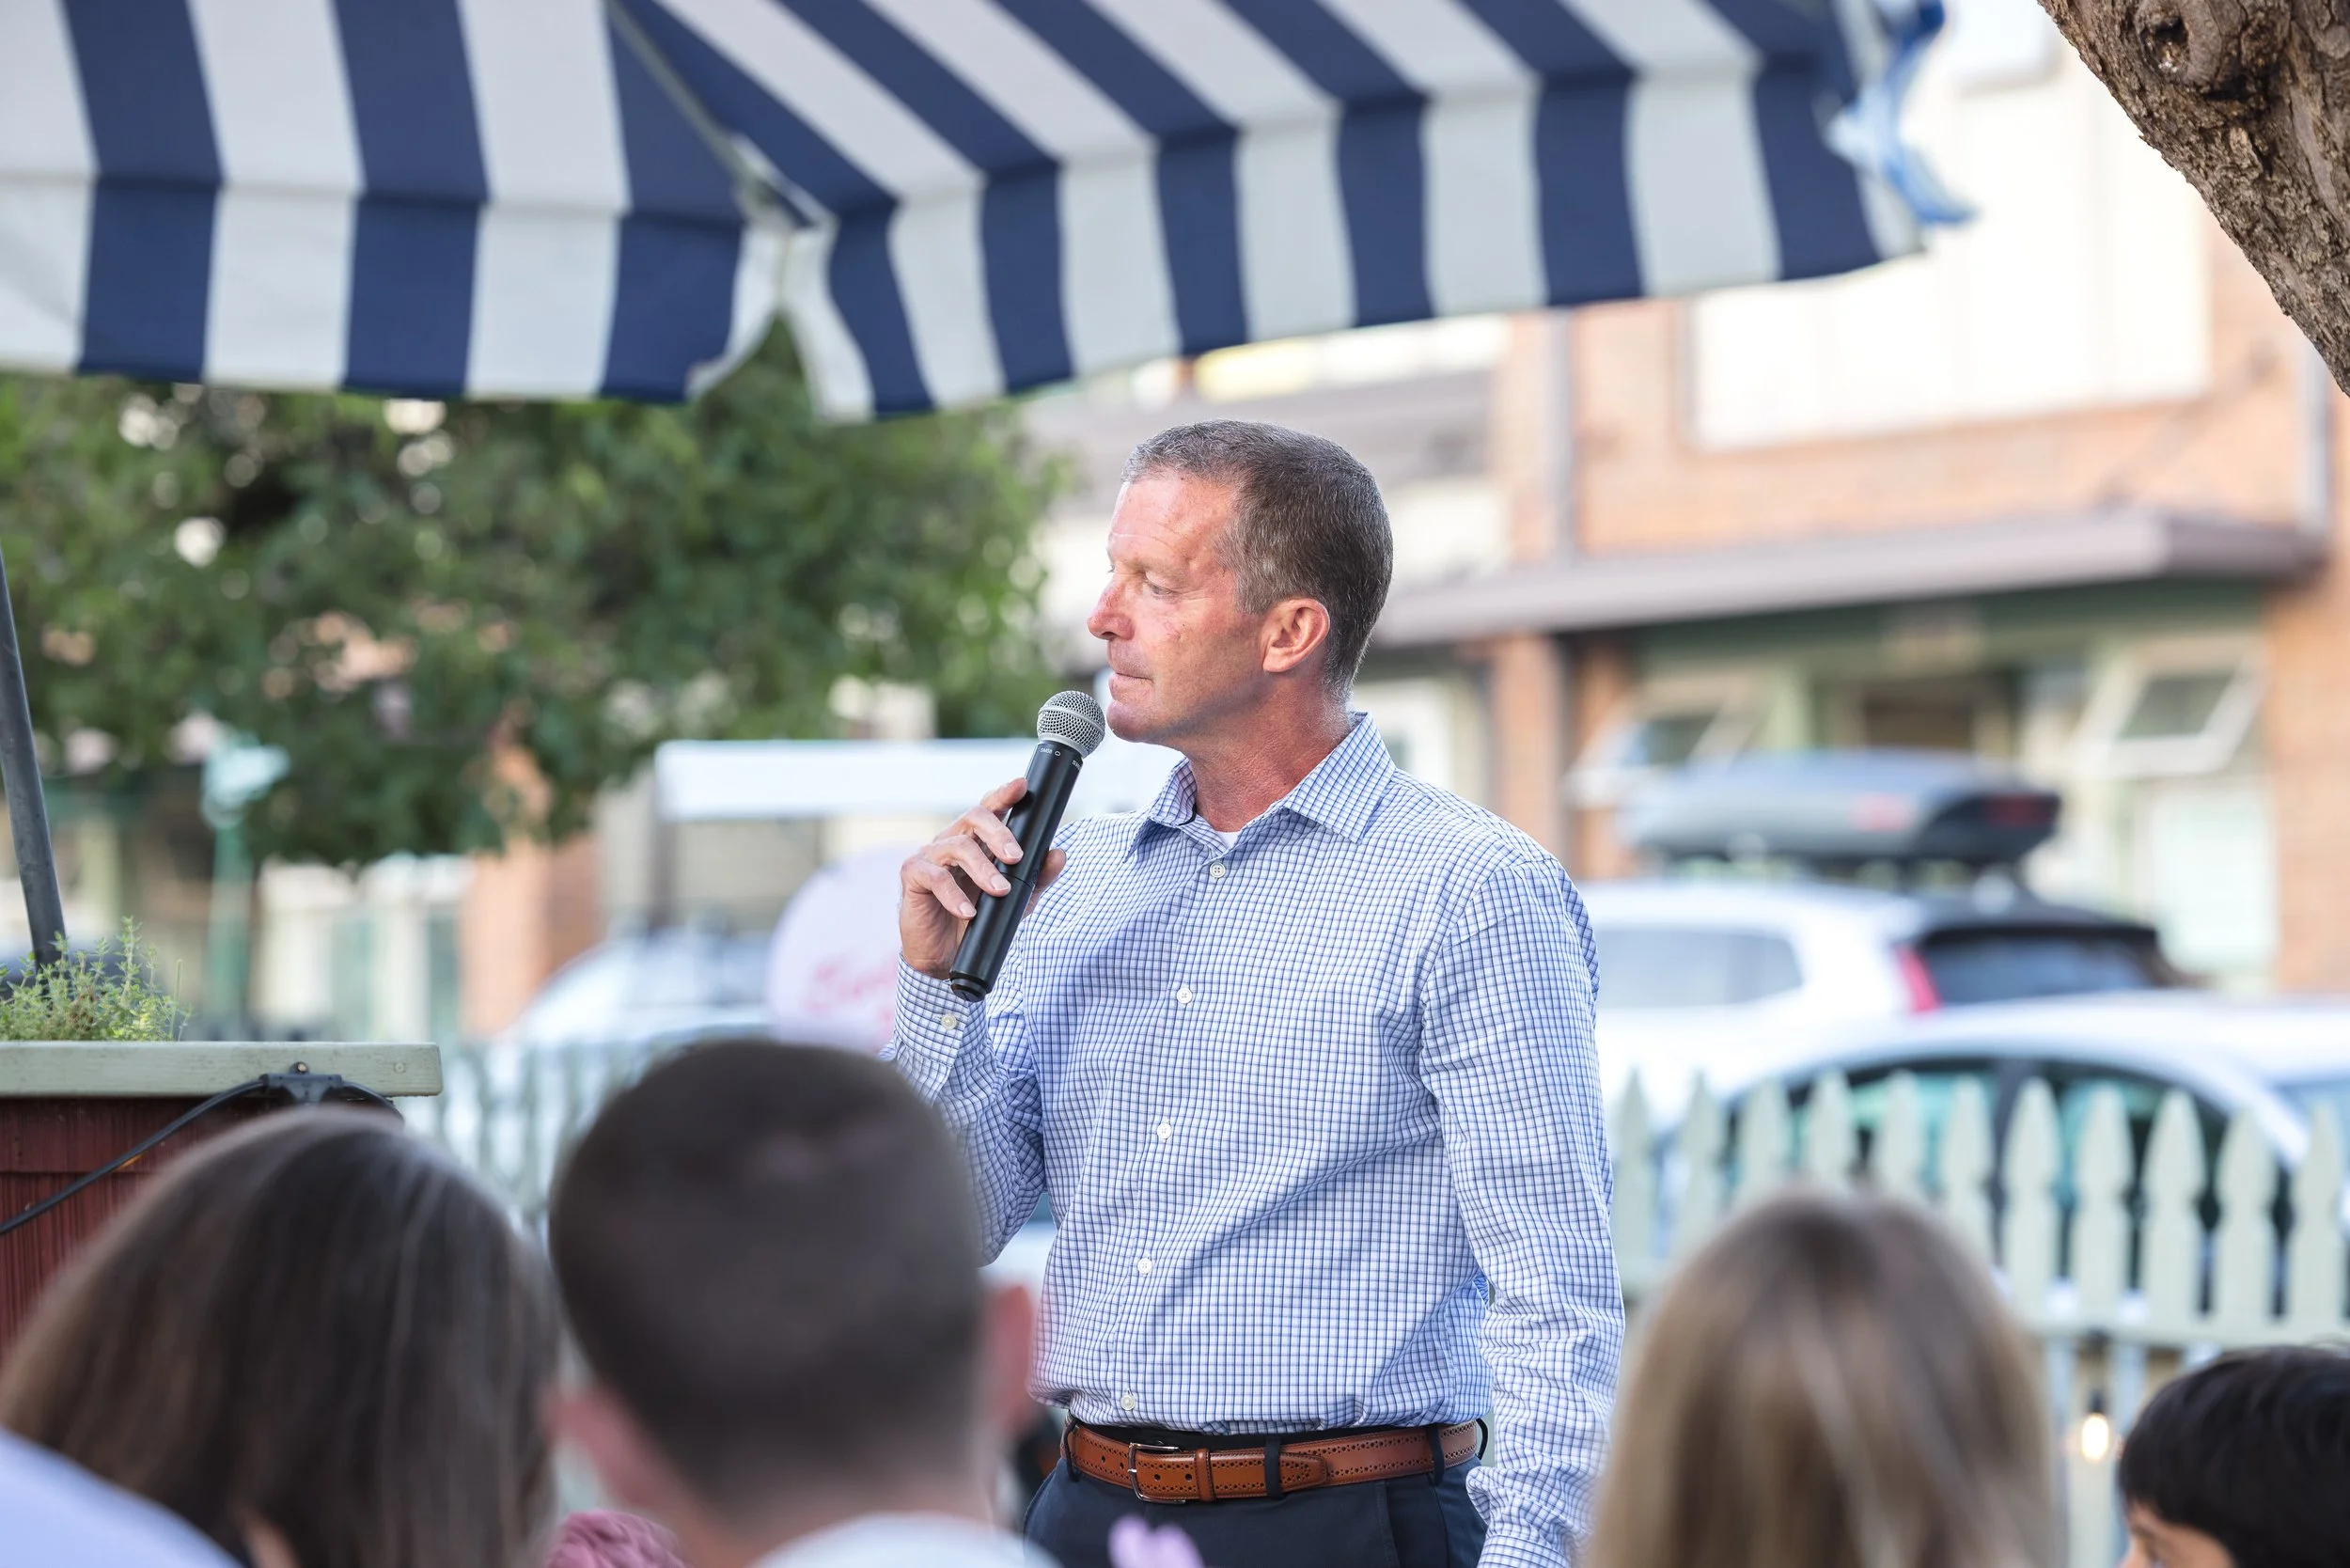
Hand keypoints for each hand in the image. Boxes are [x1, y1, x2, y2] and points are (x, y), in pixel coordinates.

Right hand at [899, 777, 1067, 978]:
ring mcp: (931, 855)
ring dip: (983, 869)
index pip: (990, 809)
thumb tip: (1058, 854)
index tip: (1022, 785)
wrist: (945, 956)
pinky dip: (955, 895)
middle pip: (974, 816)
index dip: (1004, 794)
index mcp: (976, 840)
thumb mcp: (1016, 900)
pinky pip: (935, 876)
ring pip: (958, 846)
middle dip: (999, 833)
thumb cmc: (978, 920)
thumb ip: (1037, 877)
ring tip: (1000, 891)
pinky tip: (969, 912)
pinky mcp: (913, 875)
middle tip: (1017, 857)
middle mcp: (953, 840)